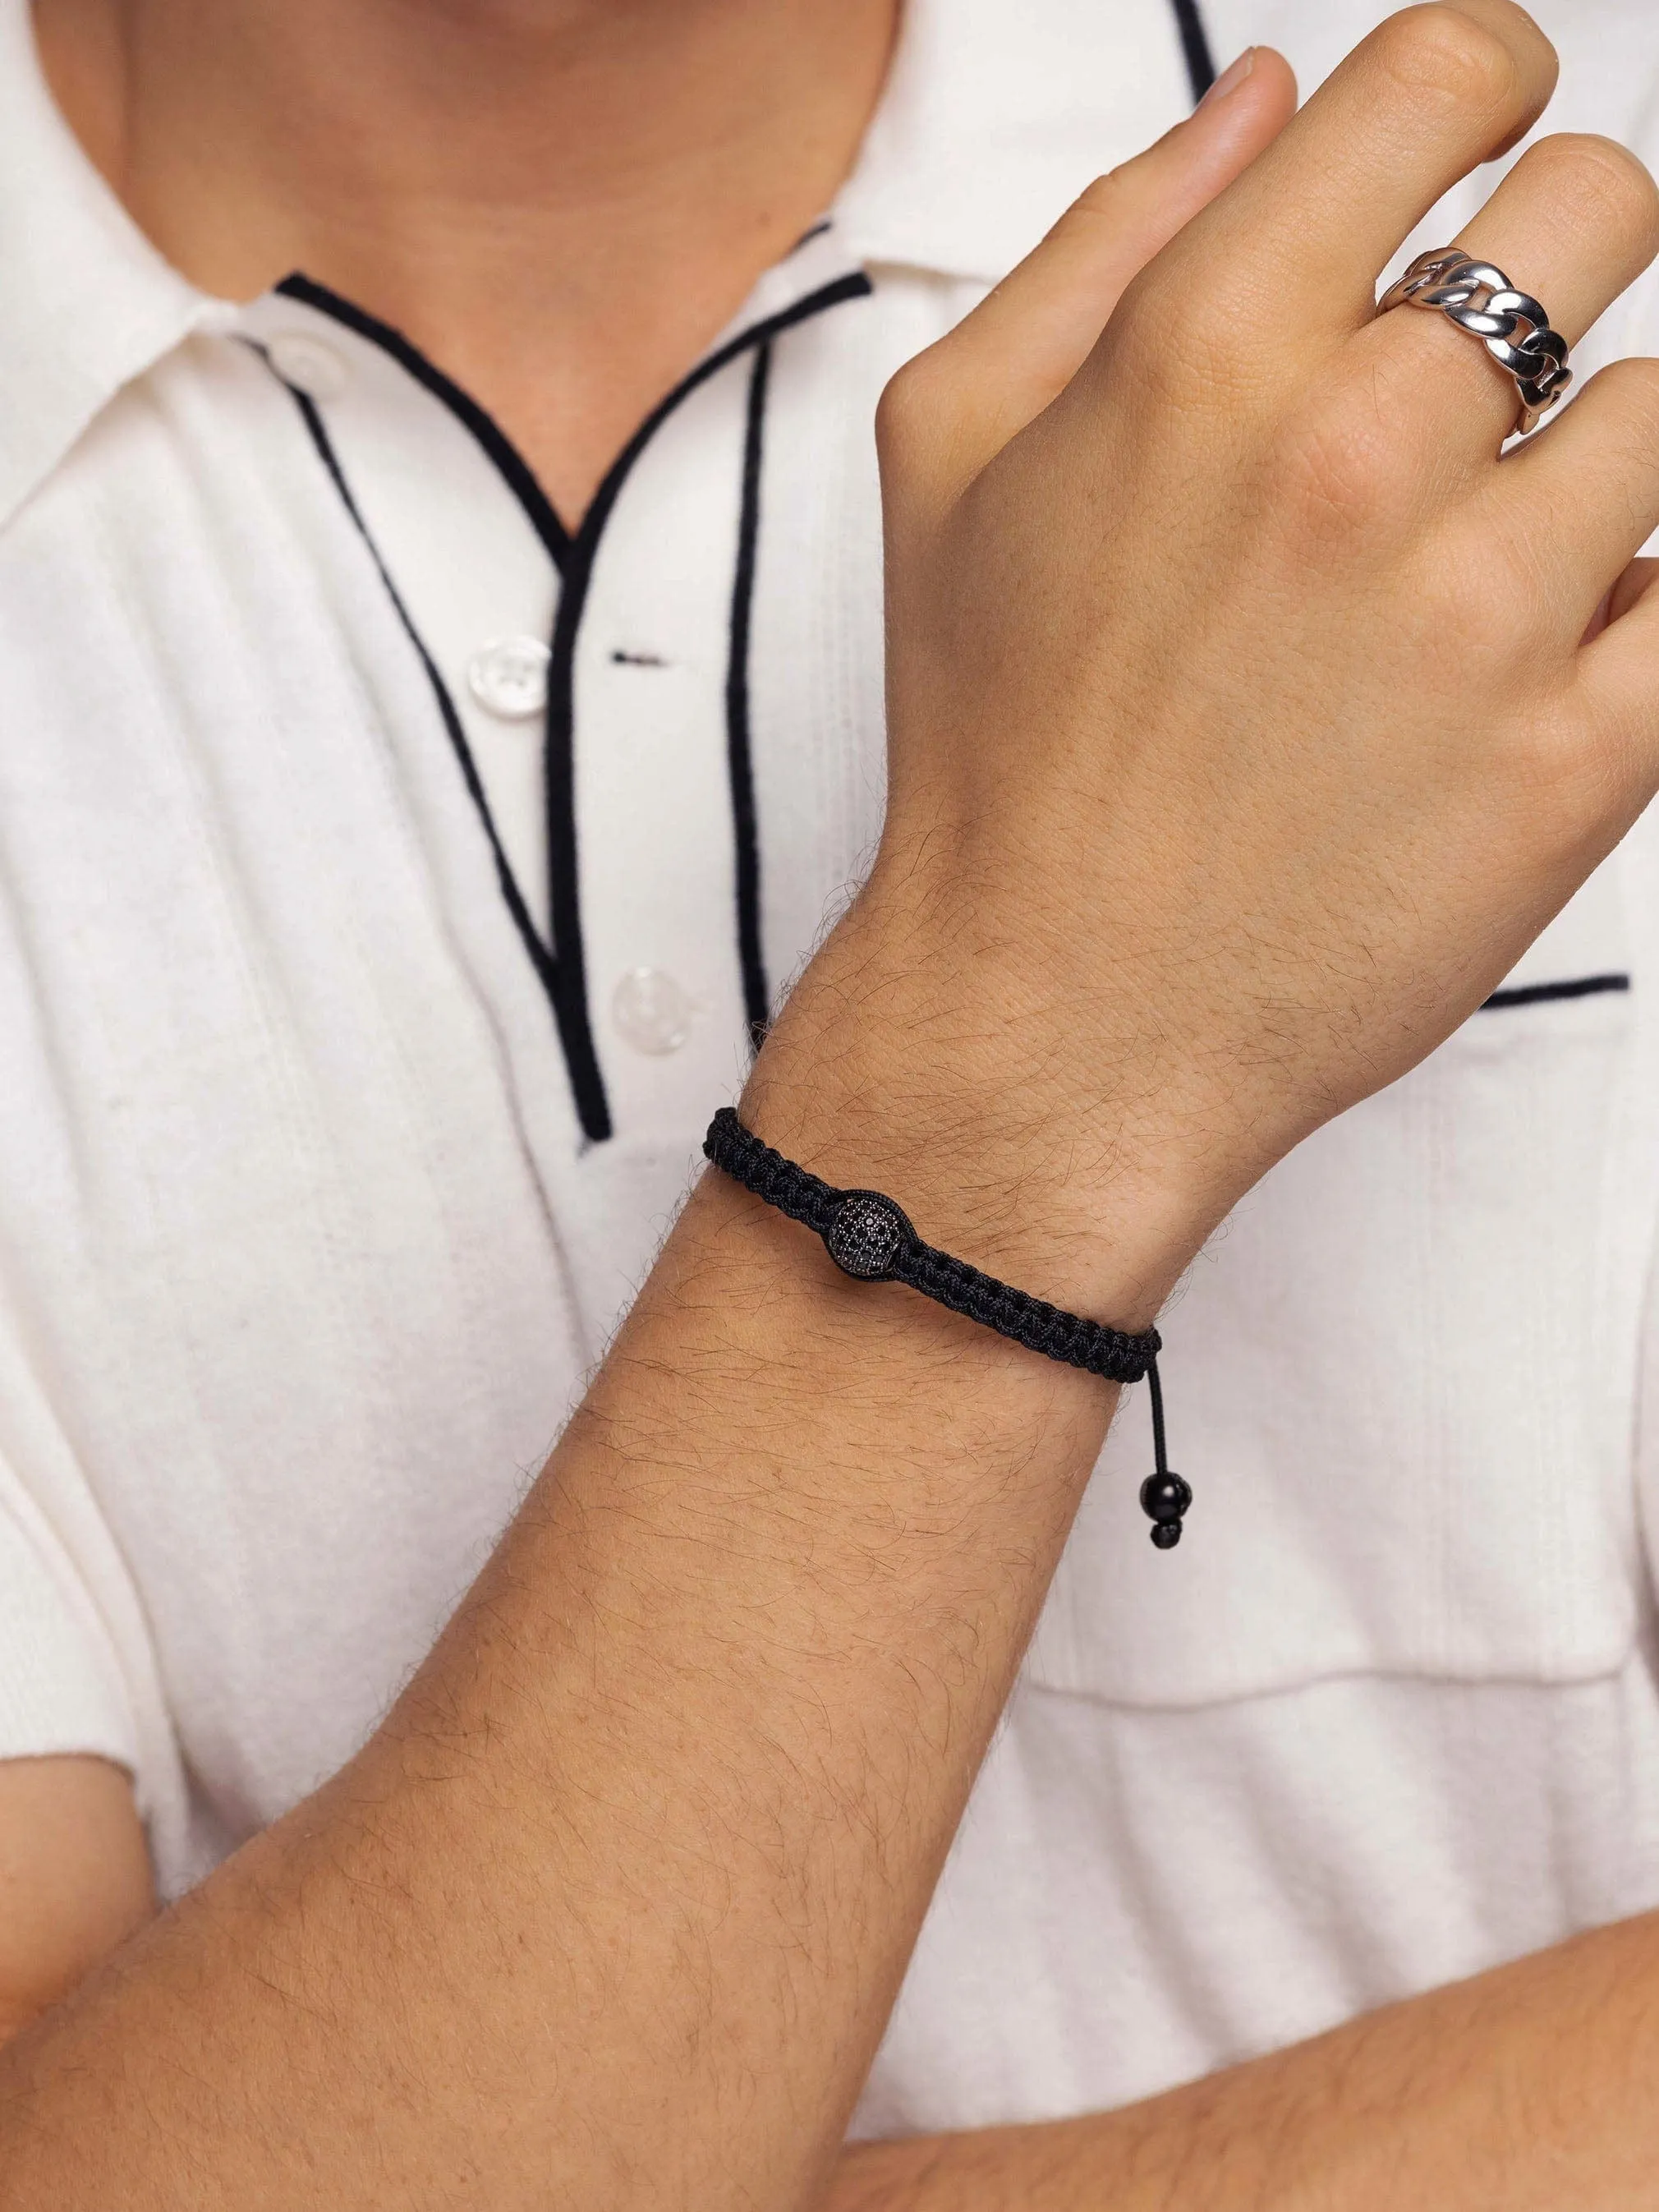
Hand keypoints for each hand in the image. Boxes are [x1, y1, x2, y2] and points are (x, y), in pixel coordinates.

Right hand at [757, 2, 1658, 1314]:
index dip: (1478, 79)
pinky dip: (1637, 615)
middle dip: (1547, 265)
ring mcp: (1480, 615)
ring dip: (1579, 469)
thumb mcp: (952, 458)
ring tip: (1467, 570)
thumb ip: (1105, 241)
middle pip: (1600, 206)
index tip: (1478, 135)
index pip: (1440, 77)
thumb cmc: (996, 749)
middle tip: (1470, 385)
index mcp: (1200, 355)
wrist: (1051, 1021)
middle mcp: (1354, 457)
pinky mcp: (1574, 765)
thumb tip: (1268, 94)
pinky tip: (1536, 659)